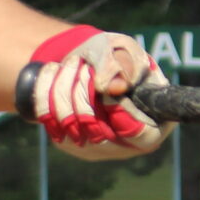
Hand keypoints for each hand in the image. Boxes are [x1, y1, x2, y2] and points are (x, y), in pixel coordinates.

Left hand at [25, 26, 169, 160]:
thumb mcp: (127, 51)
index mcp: (152, 127)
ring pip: (69, 124)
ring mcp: (93, 148)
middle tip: (84, 65)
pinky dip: (48, 90)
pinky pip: (48, 120)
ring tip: (72, 63)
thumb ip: (127, 65)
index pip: (141, 136)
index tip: (106, 88)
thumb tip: (114, 87)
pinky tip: (55, 71)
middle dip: (84, 90)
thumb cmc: (117, 56)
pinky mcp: (67, 142)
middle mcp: (123, 145)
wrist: (87, 60)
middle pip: (97, 131)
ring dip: (64, 85)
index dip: (121, 111)